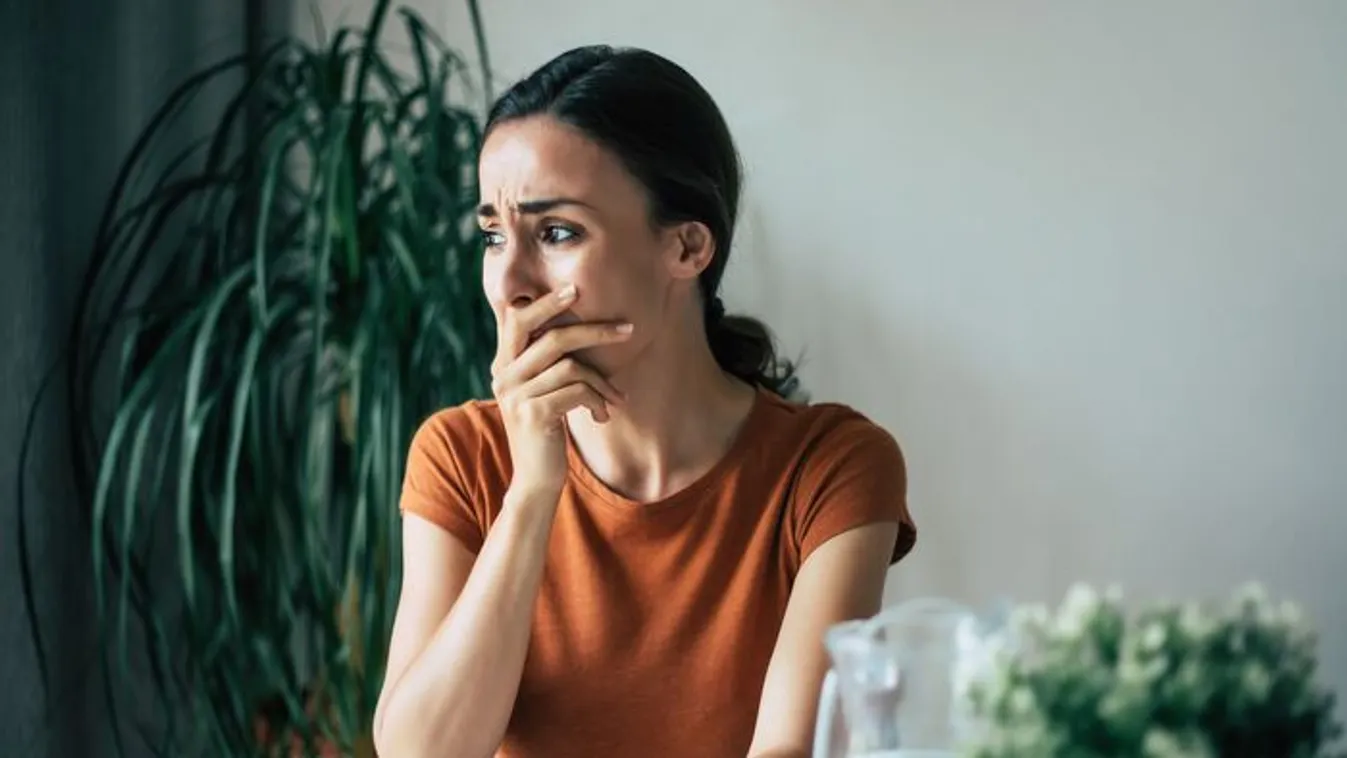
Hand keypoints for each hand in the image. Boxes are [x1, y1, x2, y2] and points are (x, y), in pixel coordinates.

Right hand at [491, 284, 631, 499]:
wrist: (535, 479)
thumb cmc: (547, 431)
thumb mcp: (542, 392)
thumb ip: (547, 362)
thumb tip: (581, 327)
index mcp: (503, 364)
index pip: (518, 319)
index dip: (546, 302)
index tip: (576, 289)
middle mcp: (503, 375)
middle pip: (552, 337)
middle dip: (594, 329)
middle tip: (627, 329)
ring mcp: (516, 394)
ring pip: (572, 366)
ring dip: (604, 382)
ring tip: (617, 398)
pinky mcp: (533, 413)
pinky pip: (577, 391)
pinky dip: (598, 399)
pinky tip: (602, 415)